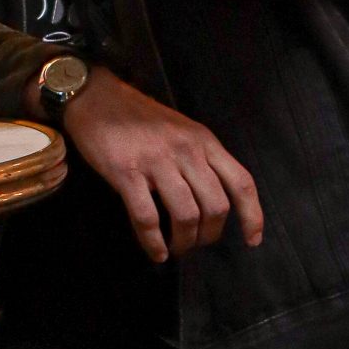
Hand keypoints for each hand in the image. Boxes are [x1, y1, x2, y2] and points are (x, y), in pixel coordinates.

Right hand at [48, 65, 263, 264]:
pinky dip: (153, 242)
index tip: (252, 240)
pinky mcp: (126, 171)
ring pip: (186, 215)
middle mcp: (186, 150)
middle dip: (210, 234)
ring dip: (184, 241)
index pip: (240, 182)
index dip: (251, 215)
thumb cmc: (138, 116)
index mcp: (204, 141)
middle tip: (197, 243)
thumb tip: (212, 201)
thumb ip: (200, 158)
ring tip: (176, 249)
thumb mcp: (182, 130)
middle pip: (215, 205)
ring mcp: (156, 161)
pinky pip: (147, 217)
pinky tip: (155, 252)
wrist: (95, 96)